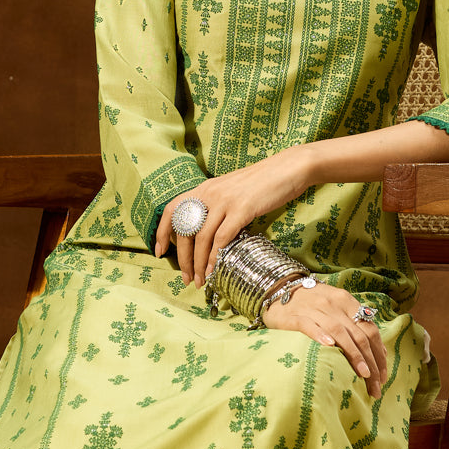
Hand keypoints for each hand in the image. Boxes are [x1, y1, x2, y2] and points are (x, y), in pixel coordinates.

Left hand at [154, 149, 308, 286]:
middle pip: (186, 231)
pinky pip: (222, 238)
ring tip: (201, 280)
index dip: (162, 232)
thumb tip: (206, 234)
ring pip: (202, 238)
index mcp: (204, 188)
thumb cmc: (262, 183)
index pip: (172, 210)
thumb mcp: (230, 190)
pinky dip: (215, 257)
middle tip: (187, 278)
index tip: (160, 252)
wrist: (288, 168)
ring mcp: (224, 201)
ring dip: (199, 264)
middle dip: (183, 259)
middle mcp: (209, 193)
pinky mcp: (241, 209)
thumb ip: (216, 207)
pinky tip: (215, 269)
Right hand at [264, 283, 387, 398]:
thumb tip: (381, 352)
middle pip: (358, 335)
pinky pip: (309, 326)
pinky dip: (320, 335)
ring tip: (362, 373)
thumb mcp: (337, 309)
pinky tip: (329, 347)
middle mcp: (334, 305)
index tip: (383, 376)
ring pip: (339, 332)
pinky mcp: (294, 316)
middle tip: (376, 386)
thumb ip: (357, 326)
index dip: (379, 354)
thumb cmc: (311, 303)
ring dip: (353, 354)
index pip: (370, 330)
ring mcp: (314, 309)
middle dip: (371, 362)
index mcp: (347, 302)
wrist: (278, 288)